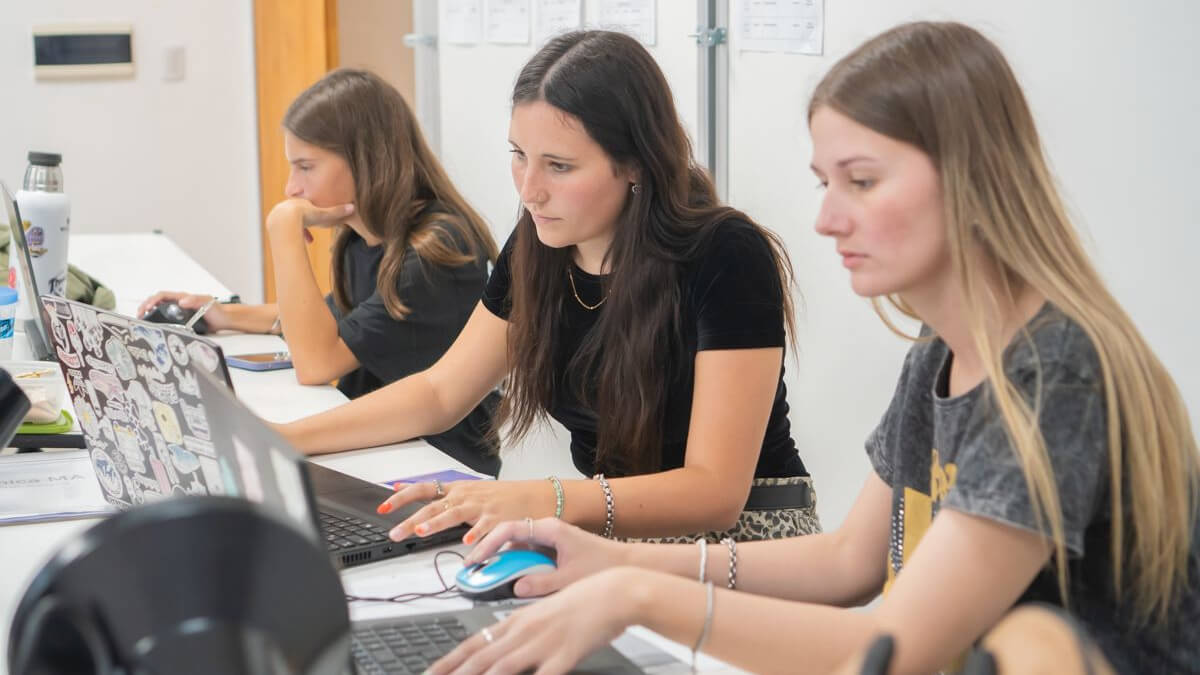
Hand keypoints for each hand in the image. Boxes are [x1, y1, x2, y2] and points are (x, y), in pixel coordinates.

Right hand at [136, 291, 232, 330]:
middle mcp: (179, 304)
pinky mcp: (182, 321)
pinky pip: (167, 320)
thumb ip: (196, 300)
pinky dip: (159, 322)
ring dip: (150, 314)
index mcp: (183, 298)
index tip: (146, 307)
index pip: (162, 295)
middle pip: (157, 302)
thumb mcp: (207, 302)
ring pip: (160, 310)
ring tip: (143, 320)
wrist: (225, 320)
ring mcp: (180, 312)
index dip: (152, 300)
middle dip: (146, 306)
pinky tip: (155, 328)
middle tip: (139, 315)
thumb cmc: (218, 310)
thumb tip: (182, 301)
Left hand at [265, 198, 353, 241]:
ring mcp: (279, 213)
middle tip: (312, 232)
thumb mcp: (324, 215)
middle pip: (298, 214)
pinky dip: (289, 234)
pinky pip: (282, 228)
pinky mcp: (273, 221)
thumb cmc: (306, 217)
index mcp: (301, 201)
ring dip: (297, 230)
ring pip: (289, 221)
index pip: (308, 206)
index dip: (315, 215)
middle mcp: (289, 204)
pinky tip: (293, 241)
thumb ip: (337, 212)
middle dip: (305, 223)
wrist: (285, 221)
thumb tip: (353, 207)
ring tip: (306, 239)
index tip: (318, 222)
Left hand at [378, 479, 555, 543]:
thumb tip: (405, 488)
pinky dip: (476, 536)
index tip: (382, 506)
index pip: (423, 489)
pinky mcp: (499, 519)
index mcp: (458, 489)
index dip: (402, 497)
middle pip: (433, 506)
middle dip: (411, 519)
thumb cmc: (503, 496)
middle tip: (394, 532)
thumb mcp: (470, 490)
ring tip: (421, 531)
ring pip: (454, 514)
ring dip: (436, 523)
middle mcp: (466, 496)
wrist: (537, 496)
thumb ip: (441, 493)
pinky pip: (485, 529)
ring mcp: (482, 507)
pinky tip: (468, 544)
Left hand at [428, 567, 642, 674]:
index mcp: (518, 620)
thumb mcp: (546, 611)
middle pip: (481, 657)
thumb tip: (502, 642)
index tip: (431, 671)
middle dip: (453, 673)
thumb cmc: (584, 601)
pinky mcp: (564, 655)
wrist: (614, 591)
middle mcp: (524, 631)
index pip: (474, 643)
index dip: (450, 660)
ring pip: (502, 666)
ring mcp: (543, 643)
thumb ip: (523, 629)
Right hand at [462, 517, 629, 597]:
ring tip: (487, 576)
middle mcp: (548, 530)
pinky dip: (517, 566)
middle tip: (474, 569)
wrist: (628, 564)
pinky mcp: (554, 550)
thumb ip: (540, 584)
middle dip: (490, 553)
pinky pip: (529, 555)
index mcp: (550, 529)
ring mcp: (551, 540)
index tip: (476, 559)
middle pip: (510, 537)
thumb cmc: (604, 565)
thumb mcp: (568, 579)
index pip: (509, 530)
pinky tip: (510, 579)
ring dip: (503, 561)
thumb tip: (517, 588)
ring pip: (519, 547)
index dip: (488, 544)